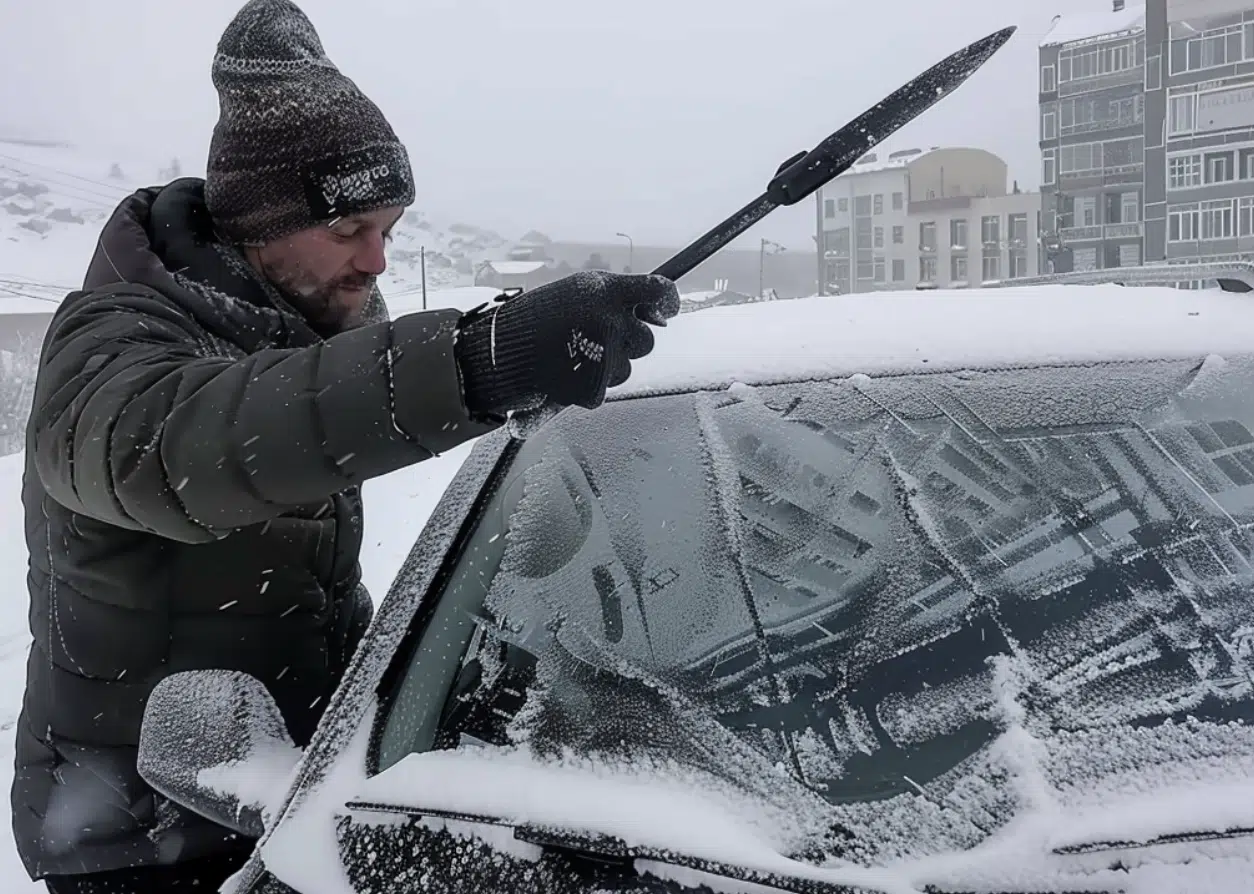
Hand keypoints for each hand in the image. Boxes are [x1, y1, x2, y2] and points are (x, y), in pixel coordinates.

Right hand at [454, 271, 679, 418]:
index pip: (658, 291)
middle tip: (596, 339)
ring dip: (606, 365)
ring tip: (572, 356)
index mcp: (606, 291)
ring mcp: (603, 356)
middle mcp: (609, 321)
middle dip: (627, 343)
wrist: (495, 351)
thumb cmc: (533, 319)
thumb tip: (654, 315)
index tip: (665, 310)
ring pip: (626, 368)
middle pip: (646, 340)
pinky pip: (603, 389)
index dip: (668, 302)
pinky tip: (564, 373)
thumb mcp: (574, 293)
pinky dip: (586, 385)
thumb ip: (613, 300)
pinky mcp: (592, 386)